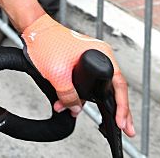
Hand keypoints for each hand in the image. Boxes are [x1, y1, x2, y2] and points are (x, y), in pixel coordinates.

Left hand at [22, 15, 135, 137]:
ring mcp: (91, 58)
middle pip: (113, 88)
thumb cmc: (46, 41)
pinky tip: (72, 104)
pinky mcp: (79, 62)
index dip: (122, 107)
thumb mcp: (58, 74)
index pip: (119, 85)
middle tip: (126, 128)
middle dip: (117, 111)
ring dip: (89, 103)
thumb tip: (75, 108)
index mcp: (102, 54)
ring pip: (97, 87)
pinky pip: (86, 83)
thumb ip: (68, 95)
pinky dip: (80, 95)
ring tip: (89, 116)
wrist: (33, 30)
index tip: (122, 122)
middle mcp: (100, 55)